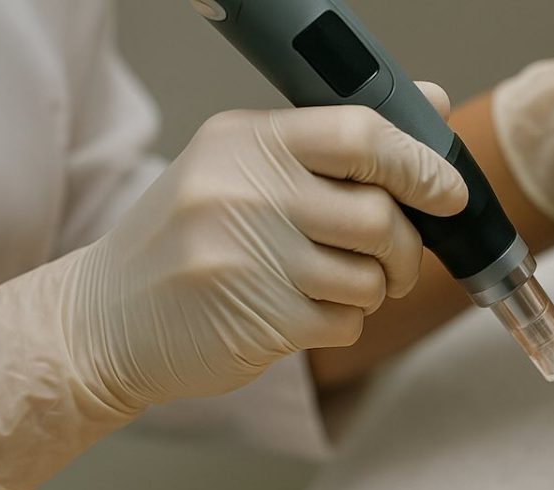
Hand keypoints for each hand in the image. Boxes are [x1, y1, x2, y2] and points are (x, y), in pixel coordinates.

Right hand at [66, 93, 466, 408]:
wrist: (106, 317)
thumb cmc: (191, 237)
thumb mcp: (245, 166)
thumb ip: (340, 140)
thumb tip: (434, 102)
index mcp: (248, 141)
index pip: (360, 134)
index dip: (420, 165)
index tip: (447, 192)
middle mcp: (245, 193)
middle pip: (379, 216)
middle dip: (405, 247)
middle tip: (395, 259)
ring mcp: (248, 260)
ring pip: (369, 277)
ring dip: (373, 290)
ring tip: (338, 286)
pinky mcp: (259, 322)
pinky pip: (345, 322)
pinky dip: (343, 322)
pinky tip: (305, 313)